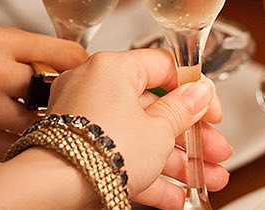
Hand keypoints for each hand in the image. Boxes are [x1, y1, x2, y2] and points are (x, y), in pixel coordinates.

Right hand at [0, 25, 86, 159]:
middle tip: (66, 93)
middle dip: (63, 91)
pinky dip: (27, 140)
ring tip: (45, 113)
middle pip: (56, 88)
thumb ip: (28, 49)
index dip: (79, 64)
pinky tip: (24, 131)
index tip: (83, 70)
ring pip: (42, 120)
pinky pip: (20, 145)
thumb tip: (74, 61)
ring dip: (47, 119)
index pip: (65, 54)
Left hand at [48, 48, 230, 208]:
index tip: (211, 112)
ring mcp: (84, 121)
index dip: (195, 91)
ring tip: (206, 179)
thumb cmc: (98, 152)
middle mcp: (95, 87)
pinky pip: (121, 156)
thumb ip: (184, 110)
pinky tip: (176, 195)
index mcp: (114, 68)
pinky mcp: (78, 150)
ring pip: (142, 137)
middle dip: (191, 137)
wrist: (51, 192)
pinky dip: (148, 173)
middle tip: (214, 151)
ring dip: (177, 161)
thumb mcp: (159, 130)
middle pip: (156, 109)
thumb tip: (199, 93)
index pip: (165, 68)